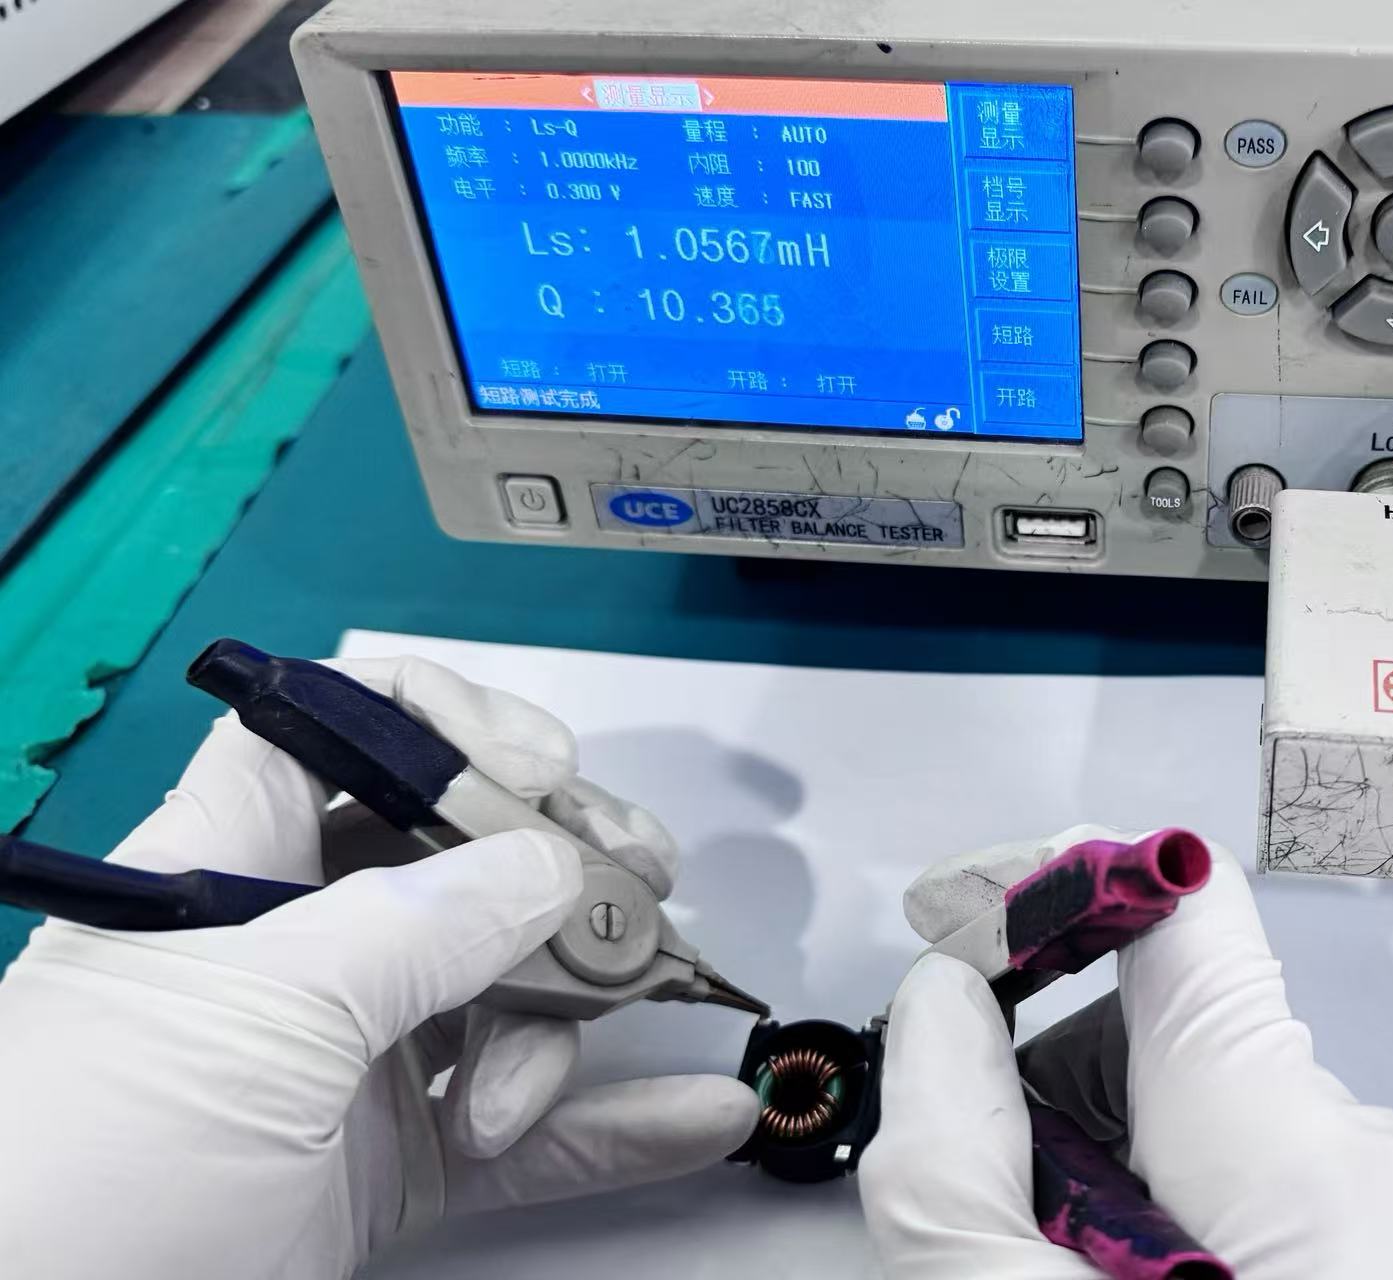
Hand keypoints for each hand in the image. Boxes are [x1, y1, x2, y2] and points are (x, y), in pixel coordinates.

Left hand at [0, 657, 758, 1279]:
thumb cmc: (76, 1172)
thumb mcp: (256, 1022)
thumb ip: (418, 929)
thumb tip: (553, 866)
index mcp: (225, 869)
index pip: (338, 735)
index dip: (448, 723)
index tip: (543, 769)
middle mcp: (295, 953)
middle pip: (457, 862)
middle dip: (563, 865)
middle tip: (641, 885)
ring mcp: (347, 1067)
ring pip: (507, 993)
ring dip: (582, 1010)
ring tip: (627, 1029)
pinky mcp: (389, 1174)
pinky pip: (527, 1136)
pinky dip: (615, 1127)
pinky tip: (699, 1114)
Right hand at [860, 826, 1392, 1279]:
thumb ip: (958, 1177)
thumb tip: (940, 1012)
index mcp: (1308, 1161)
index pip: (1184, 905)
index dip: (1050, 885)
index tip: (945, 918)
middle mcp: (1369, 1164)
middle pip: (1166, 1033)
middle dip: (1046, 1089)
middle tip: (969, 1206)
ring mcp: (1392, 1225)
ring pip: (1193, 1131)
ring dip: (1094, 1178)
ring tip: (1045, 1273)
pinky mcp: (1388, 1271)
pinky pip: (1244, 1198)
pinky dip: (1153, 1230)